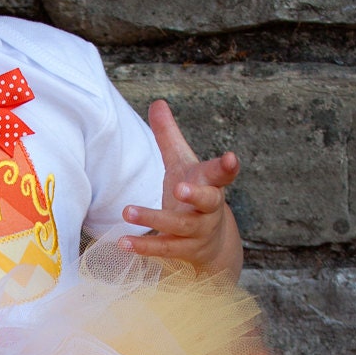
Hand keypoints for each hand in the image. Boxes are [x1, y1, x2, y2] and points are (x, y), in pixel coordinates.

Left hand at [119, 100, 242, 277]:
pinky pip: (165, 250)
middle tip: (179, 188)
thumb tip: (157, 102)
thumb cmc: (193, 196)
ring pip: (180, 228)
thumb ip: (169, 137)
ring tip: (127, 212)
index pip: (222, 174)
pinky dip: (145, 247)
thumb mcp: (182, 165)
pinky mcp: (184, 252)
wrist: (211, 247)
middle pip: (209, 202)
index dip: (227, 167)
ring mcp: (198, 233)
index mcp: (210, 184)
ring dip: (154, 219)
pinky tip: (123, 243)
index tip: (231, 158)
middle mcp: (209, 209)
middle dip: (196, 195)